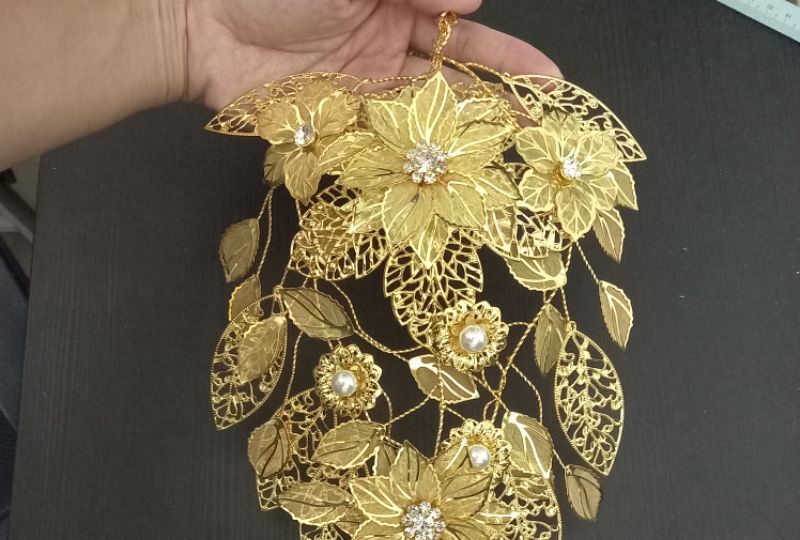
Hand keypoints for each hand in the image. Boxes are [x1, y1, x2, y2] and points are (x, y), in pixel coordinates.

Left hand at [182, 0, 560, 108]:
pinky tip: (454, 160)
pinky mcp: (342, 118)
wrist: (199, 21)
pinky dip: (420, 145)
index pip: (458, 19)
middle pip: (456, 67)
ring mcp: (365, 82)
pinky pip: (389, 133)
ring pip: (429, 103)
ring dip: (472, 122)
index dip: (499, 47)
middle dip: (502, 86)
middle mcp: (386, 38)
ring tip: (519, 140)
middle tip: (548, 107)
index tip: (540, 72)